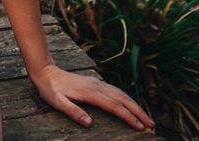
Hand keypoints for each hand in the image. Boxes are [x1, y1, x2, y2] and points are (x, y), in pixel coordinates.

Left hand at [30, 63, 154, 131]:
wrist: (45, 72)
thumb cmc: (50, 89)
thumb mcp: (57, 102)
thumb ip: (73, 112)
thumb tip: (89, 123)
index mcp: (91, 93)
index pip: (115, 107)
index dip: (129, 117)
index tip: (141, 127)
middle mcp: (98, 86)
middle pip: (124, 100)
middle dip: (139, 112)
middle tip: (152, 125)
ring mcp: (98, 83)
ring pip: (122, 94)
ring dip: (135, 105)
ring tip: (146, 118)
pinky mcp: (96, 83)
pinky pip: (116, 91)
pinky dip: (127, 99)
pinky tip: (131, 104)